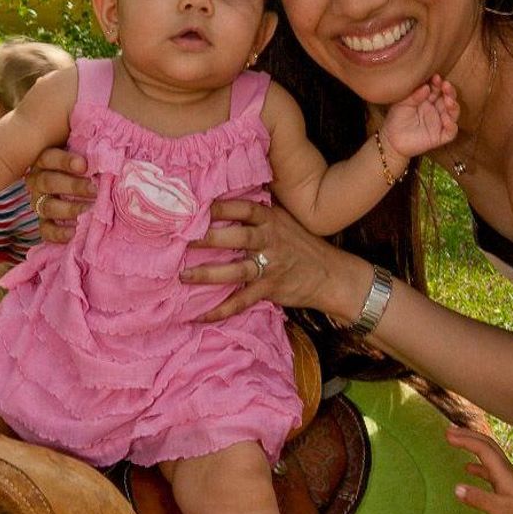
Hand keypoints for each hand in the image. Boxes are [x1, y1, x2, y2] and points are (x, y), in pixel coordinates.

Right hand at [25, 146, 95, 243]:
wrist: (80, 187)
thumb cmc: (85, 164)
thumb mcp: (84, 151)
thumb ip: (91, 147)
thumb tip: (112, 140)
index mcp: (45, 160)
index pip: (49, 158)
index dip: (65, 161)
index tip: (84, 165)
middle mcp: (38, 180)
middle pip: (48, 182)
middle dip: (73, 186)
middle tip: (94, 189)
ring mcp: (39, 202)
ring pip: (47, 206)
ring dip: (69, 209)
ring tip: (89, 210)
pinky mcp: (44, 222)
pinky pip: (45, 230)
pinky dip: (58, 233)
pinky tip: (74, 232)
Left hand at [181, 198, 367, 321]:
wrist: (331, 274)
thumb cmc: (301, 245)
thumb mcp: (284, 220)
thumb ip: (258, 212)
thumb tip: (224, 198)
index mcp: (271, 220)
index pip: (244, 207)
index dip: (220, 205)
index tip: (195, 204)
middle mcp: (270, 240)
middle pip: (237, 236)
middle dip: (209, 237)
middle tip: (181, 239)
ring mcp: (270, 266)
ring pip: (236, 270)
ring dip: (208, 274)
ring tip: (183, 276)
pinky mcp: (270, 289)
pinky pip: (242, 301)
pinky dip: (221, 309)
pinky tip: (200, 315)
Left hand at [382, 75, 458, 159]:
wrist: (391, 140)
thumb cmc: (396, 119)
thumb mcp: (402, 104)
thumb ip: (414, 96)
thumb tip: (426, 87)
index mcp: (428, 100)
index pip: (438, 89)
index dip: (438, 83)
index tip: (436, 77)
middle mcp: (436, 110)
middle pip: (449, 99)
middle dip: (449, 91)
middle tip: (446, 85)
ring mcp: (439, 123)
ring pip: (453, 113)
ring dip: (453, 106)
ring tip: (448, 100)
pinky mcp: (440, 136)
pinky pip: (451, 132)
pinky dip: (452, 126)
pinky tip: (447, 120)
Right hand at [447, 425, 512, 513]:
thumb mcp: (500, 511)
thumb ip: (478, 499)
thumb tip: (456, 488)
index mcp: (504, 472)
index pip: (482, 448)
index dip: (464, 440)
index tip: (447, 435)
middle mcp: (507, 471)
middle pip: (487, 445)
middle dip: (468, 435)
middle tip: (449, 431)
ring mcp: (509, 479)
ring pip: (489, 455)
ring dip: (472, 446)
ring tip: (457, 442)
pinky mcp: (509, 488)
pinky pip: (490, 469)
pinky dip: (477, 465)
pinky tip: (468, 470)